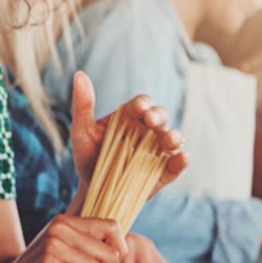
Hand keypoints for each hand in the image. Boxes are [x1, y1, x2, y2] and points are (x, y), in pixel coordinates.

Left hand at [67, 72, 187, 203]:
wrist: (92, 188)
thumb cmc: (87, 155)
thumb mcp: (81, 130)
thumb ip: (82, 105)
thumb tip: (80, 74)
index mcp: (131, 117)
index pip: (142, 104)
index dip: (142, 104)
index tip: (138, 109)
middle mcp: (148, 131)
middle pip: (161, 117)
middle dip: (159, 116)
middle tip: (151, 120)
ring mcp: (157, 151)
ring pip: (173, 139)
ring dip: (174, 137)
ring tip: (169, 140)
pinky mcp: (163, 172)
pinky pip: (176, 165)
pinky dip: (181, 161)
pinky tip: (182, 158)